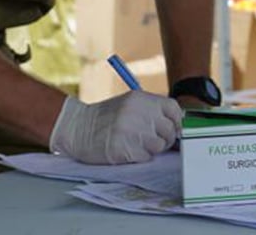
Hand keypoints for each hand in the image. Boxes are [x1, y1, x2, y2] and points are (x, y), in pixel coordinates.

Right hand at [49, 91, 182, 163]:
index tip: (173, 128)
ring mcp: (131, 131)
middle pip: (170, 130)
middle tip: (154, 140)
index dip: (177, 121)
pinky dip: (140, 157)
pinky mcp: (124, 149)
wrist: (77, 128)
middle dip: (166, 139)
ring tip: (138, 145)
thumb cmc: (106, 118)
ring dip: (152, 149)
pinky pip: (146, 157)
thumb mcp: (129, 104)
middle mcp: (138, 113)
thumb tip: (177, 125)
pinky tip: (129, 151)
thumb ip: (151, 110)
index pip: (174, 109)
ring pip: (159, 146)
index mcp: (141, 99)